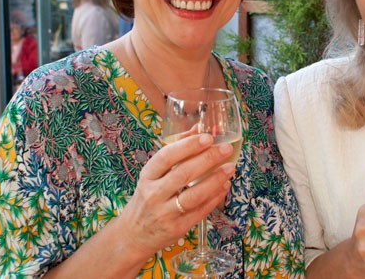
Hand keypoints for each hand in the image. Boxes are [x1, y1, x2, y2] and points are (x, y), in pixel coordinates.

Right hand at [116, 133, 235, 260]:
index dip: (188, 146)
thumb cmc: (148, 197)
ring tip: (230, 168)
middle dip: (207, 159)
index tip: (207, 137)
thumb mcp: (153, 175)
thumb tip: (198, 129)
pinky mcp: (177, 228)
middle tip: (225, 148)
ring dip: (214, 180)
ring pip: (193, 195)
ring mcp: (164, 213)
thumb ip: (176, 151)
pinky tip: (225, 186)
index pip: (166, 157)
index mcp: (147, 176)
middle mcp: (153, 194)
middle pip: (183, 174)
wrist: (134, 234)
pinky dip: (214, 198)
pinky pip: (199, 212)